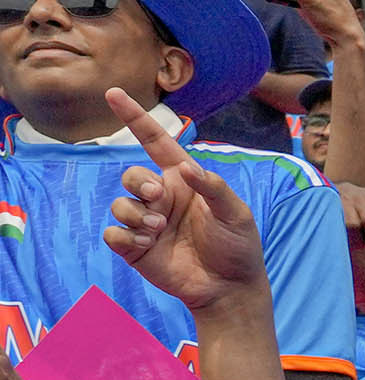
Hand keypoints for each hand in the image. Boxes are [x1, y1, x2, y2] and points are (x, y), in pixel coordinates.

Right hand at [104, 98, 271, 311]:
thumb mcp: (236, 213)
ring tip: (158, 229)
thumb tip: (186, 168)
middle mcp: (161, 197)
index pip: (154, 142)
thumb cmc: (237, 245)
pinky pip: (112, 233)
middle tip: (159, 200)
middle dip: (139, 183)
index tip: (113, 93)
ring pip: (119, 204)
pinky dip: (125, 237)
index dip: (134, 117)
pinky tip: (147, 246)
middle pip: (130, 175)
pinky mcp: (134, 247)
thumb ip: (214, 188)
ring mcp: (146, 221)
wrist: (229, 286)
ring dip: (135, 214)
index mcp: (183, 180)